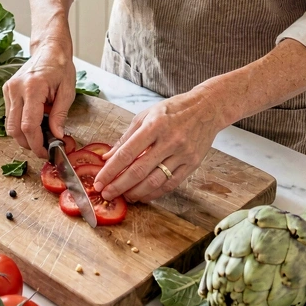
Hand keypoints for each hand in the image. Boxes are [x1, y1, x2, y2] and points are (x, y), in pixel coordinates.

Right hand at [3, 38, 76, 157]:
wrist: (48, 49)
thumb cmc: (60, 67)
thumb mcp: (68, 91)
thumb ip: (60, 115)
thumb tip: (57, 136)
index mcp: (33, 88)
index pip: (28, 125)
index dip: (36, 143)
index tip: (45, 152)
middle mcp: (16, 89)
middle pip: (14, 129)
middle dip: (28, 144)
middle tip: (43, 148)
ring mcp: (9, 89)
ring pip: (9, 125)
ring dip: (23, 136)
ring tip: (40, 136)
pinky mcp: (6, 90)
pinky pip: (9, 115)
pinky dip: (20, 124)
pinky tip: (34, 122)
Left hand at [93, 87, 225, 202]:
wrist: (206, 108)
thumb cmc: (173, 110)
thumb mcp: (146, 116)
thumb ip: (126, 138)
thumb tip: (107, 157)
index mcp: (154, 125)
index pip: (127, 153)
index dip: (110, 171)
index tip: (99, 182)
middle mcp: (169, 140)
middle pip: (139, 170)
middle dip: (119, 186)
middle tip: (107, 194)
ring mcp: (182, 154)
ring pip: (155, 181)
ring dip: (136, 193)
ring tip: (124, 196)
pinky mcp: (193, 164)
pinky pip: (170, 184)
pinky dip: (154, 193)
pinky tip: (143, 196)